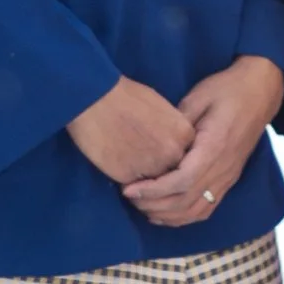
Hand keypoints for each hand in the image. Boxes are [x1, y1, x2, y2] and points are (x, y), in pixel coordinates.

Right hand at [66, 75, 191, 183]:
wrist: (97, 99)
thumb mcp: (161, 108)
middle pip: (171, 170)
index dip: (169, 151)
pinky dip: (126, 179)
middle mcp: (172, 154)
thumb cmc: (127, 96)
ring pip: (153, 182)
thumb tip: (169, 142)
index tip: (156, 145)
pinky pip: (132, 186)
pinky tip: (117, 162)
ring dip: (144, 177)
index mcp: (184, 134)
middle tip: (141, 155)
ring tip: (128, 160)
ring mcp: (152, 168)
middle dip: (159, 166)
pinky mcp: (128, 178)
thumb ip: (171, 129)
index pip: (185, 154)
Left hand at [121, 55, 283, 229]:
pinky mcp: (229, 179)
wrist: (260, 91)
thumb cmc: (227, 89)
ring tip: (142, 208)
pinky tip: (166, 214)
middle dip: (154, 205)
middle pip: (186, 202)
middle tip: (129, 198)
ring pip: (197, 211)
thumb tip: (151, 142)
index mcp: (214, 147)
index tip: (129, 189)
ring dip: (168, 215)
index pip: (181, 181)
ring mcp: (228, 176)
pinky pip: (207, 208)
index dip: (153, 191)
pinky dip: (185, 217)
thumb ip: (175, 121)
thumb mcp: (198, 97)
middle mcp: (223, 168)